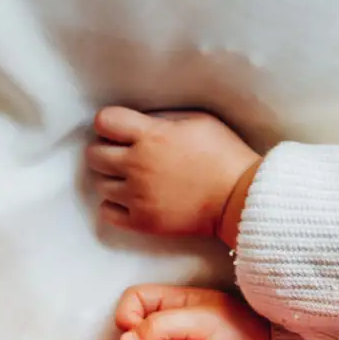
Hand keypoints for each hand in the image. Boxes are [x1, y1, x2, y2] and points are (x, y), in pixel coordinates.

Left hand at [86, 107, 260, 236]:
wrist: (244, 198)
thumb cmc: (227, 156)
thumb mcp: (201, 121)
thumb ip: (165, 119)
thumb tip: (140, 120)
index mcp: (152, 136)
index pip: (104, 121)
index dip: (111, 124)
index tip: (123, 131)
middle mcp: (138, 165)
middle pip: (94, 154)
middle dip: (108, 151)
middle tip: (127, 156)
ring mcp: (138, 196)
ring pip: (99, 183)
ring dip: (114, 179)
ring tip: (135, 180)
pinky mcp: (143, 221)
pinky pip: (107, 212)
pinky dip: (116, 205)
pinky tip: (134, 200)